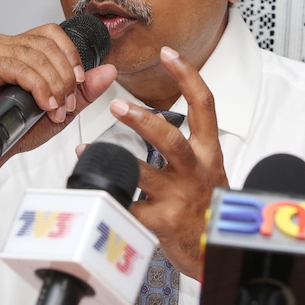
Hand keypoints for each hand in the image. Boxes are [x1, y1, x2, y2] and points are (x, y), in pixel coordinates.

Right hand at [0, 23, 115, 251]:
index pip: (52, 34)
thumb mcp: (60, 104)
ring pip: (36, 57)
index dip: (70, 56)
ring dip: (53, 85)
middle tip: (66, 103)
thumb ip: (84, 88)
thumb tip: (109, 71)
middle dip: (64, 77)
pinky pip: (20, 68)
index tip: (78, 82)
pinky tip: (43, 104)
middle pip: (47, 45)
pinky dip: (38, 87)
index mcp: (18, 44)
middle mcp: (2, 42)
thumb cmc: (18, 128)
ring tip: (54, 108)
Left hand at [106, 46, 227, 278]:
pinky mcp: (162, 222)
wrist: (217, 251)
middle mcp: (196, 171)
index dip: (187, 76)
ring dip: (113, 158)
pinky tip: (93, 190)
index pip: (204, 106)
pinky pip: (129, 206)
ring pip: (145, 172)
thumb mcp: (208, 170)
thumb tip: (155, 119)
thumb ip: (188, 146)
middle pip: (171, 139)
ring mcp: (179, 197)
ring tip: (87, 149)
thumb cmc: (208, 206)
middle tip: (117, 105)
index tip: (168, 53)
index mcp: (208, 152)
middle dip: (143, 120)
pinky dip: (110, 197)